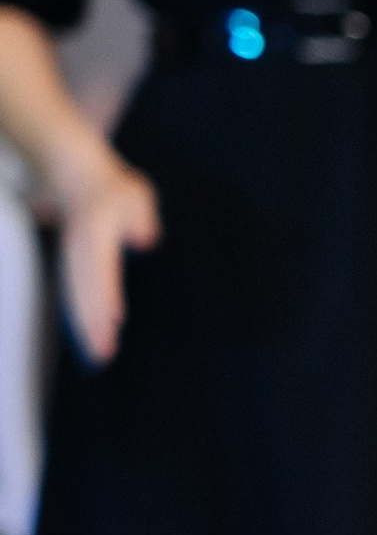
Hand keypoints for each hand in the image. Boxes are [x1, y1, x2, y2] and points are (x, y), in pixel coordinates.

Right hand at [56, 148, 160, 363]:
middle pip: (84, 288)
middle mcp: (81, 247)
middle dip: (93, 322)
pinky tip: (96, 343)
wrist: (80, 178)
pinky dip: (82, 320)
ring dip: (86, 327)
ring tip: (101, 357)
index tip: (115, 319)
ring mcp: (74, 258)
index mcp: (95, 229)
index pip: (100, 266)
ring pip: (77, 297)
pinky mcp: (73, 267)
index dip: (106, 293)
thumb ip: (140, 215)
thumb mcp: (135, 195)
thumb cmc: (117, 191)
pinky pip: (75, 296)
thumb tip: (144, 238)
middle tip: (105, 354)